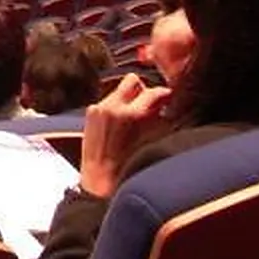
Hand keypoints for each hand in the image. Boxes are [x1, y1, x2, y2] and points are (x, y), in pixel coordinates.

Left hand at [78, 73, 173, 197]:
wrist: (100, 178)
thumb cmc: (128, 166)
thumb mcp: (152, 142)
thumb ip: (159, 119)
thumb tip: (164, 105)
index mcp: (133, 116)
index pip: (155, 92)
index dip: (165, 94)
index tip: (168, 98)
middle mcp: (114, 107)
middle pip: (133, 80)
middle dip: (143, 89)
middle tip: (149, 103)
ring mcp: (99, 108)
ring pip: (119, 89)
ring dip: (129, 98)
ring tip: (133, 117)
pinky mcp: (91, 112)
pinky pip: (108, 101)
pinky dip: (116, 107)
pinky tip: (119, 123)